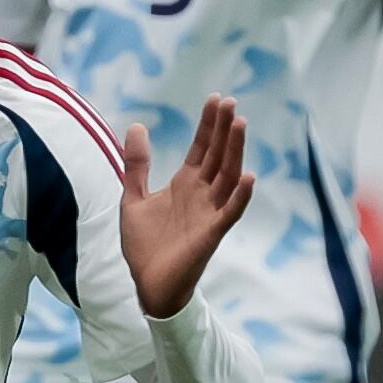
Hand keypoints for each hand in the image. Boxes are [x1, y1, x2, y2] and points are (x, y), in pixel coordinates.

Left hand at [117, 97, 251, 318]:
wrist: (147, 283)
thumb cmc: (145, 245)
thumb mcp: (133, 198)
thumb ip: (137, 165)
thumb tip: (137, 126)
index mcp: (185, 184)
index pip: (201, 147)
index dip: (209, 124)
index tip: (217, 99)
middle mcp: (202, 194)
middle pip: (218, 155)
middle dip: (224, 129)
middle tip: (232, 102)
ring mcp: (209, 212)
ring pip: (227, 176)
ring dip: (235, 152)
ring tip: (240, 125)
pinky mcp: (211, 233)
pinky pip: (230, 212)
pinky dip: (240, 196)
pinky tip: (249, 177)